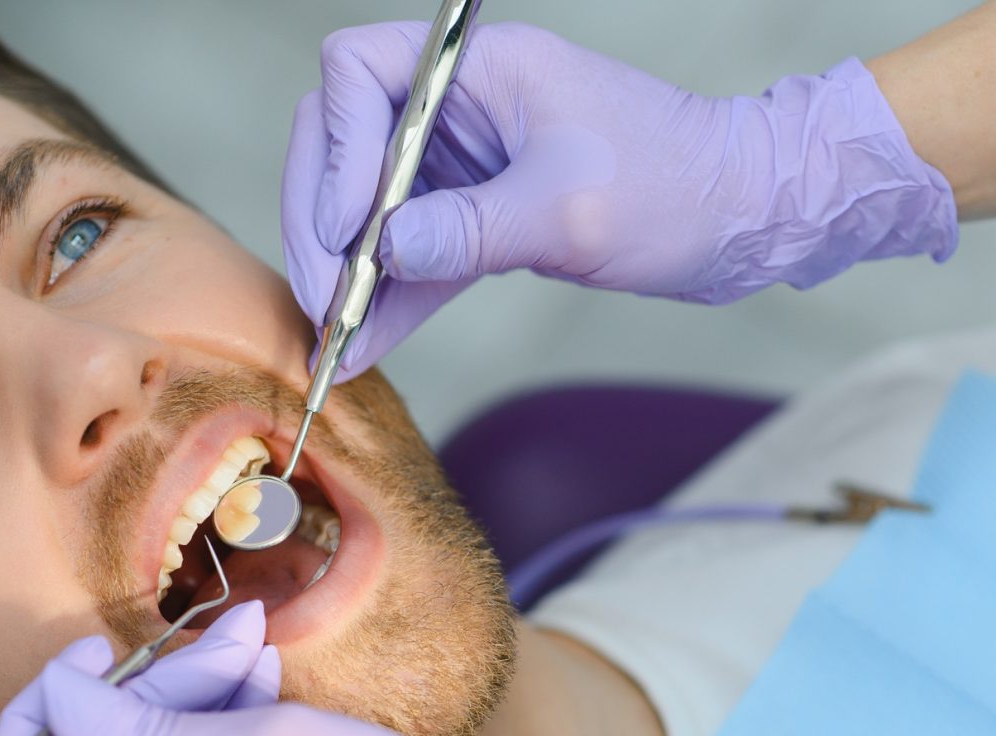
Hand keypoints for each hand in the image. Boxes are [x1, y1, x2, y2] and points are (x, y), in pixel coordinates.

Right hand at [282, 22, 956, 376]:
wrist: (734, 218)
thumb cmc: (672, 187)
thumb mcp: (567, 209)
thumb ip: (468, 229)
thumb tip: (380, 251)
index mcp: (479, 69)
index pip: (358, 75)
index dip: (336, 153)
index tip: (350, 231)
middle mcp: (460, 108)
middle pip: (347, 146)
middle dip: (325, 224)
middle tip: (323, 299)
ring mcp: (466, 163)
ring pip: (375, 210)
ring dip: (351, 274)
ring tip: (332, 341)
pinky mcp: (482, 215)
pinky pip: (419, 254)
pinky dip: (394, 296)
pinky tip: (367, 344)